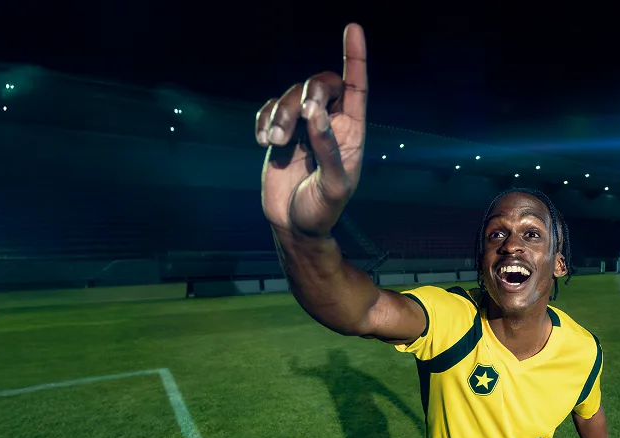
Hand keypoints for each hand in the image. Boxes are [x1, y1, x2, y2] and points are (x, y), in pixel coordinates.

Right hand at [255, 23, 366, 235]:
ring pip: (291, 96)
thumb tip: (315, 113)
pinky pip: (269, 108)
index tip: (352, 29)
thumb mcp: (333, 186)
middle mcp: (329, 123)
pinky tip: (263, 141)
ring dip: (280, 115)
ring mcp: (302, 126)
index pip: (356, 86)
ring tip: (274, 143)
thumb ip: (328, 148)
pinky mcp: (279, 133)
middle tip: (296, 120)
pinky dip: (263, 119)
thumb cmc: (322, 211)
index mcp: (351, 131)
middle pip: (321, 83)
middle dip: (306, 94)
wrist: (293, 226)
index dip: (354, 57)